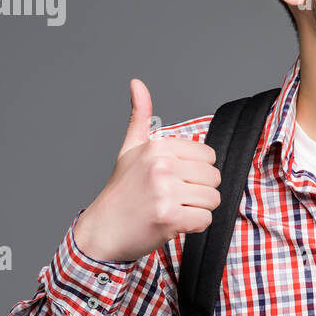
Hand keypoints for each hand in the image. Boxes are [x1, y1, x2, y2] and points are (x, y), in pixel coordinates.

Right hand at [73, 79, 221, 262]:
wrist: (102, 231)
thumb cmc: (120, 192)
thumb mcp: (129, 149)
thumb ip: (139, 117)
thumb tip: (137, 83)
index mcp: (158, 147)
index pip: (208, 156)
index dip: (197, 172)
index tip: (175, 180)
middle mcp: (162, 165)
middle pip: (214, 178)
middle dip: (199, 192)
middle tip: (173, 198)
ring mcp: (165, 192)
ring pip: (212, 200)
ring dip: (197, 210)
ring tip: (172, 209)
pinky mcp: (169, 217)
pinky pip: (205, 220)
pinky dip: (193, 226)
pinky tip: (173, 223)